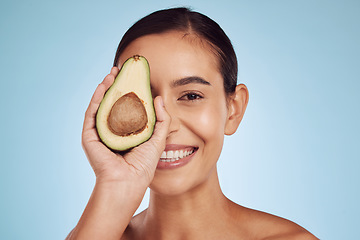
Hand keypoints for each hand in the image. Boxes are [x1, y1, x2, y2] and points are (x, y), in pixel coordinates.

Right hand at [81, 67, 169, 187]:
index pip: (126, 107)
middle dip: (116, 86)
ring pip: (101, 105)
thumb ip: (162, 119)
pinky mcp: (90, 135)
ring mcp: (100, 132)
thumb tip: (158, 97)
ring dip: (105, 87)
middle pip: (112, 103)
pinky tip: (104, 86)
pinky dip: (97, 98)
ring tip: (112, 73)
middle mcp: (112, 130)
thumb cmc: (143, 165)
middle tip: (121, 71)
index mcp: (126, 132)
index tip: (134, 77)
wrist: (128, 181)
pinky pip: (92, 112)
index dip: (129, 91)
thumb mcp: (158, 138)